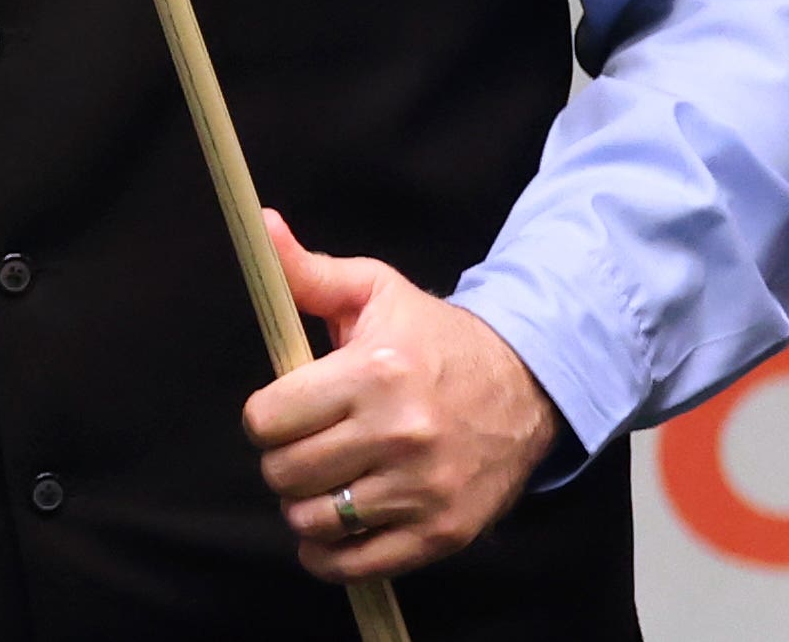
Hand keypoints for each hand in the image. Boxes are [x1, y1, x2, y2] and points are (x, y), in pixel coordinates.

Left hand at [244, 211, 559, 582]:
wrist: (527, 386)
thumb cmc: (433, 338)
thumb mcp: (374, 290)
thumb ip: (308, 270)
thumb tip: (262, 224)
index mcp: (373, 373)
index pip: (269, 418)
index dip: (264, 417)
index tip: (282, 412)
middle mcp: (399, 435)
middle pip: (286, 473)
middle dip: (281, 460)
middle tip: (304, 446)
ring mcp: (423, 491)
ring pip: (314, 521)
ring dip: (304, 506)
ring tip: (323, 482)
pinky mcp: (443, 533)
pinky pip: (356, 564)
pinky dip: (330, 554)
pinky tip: (334, 527)